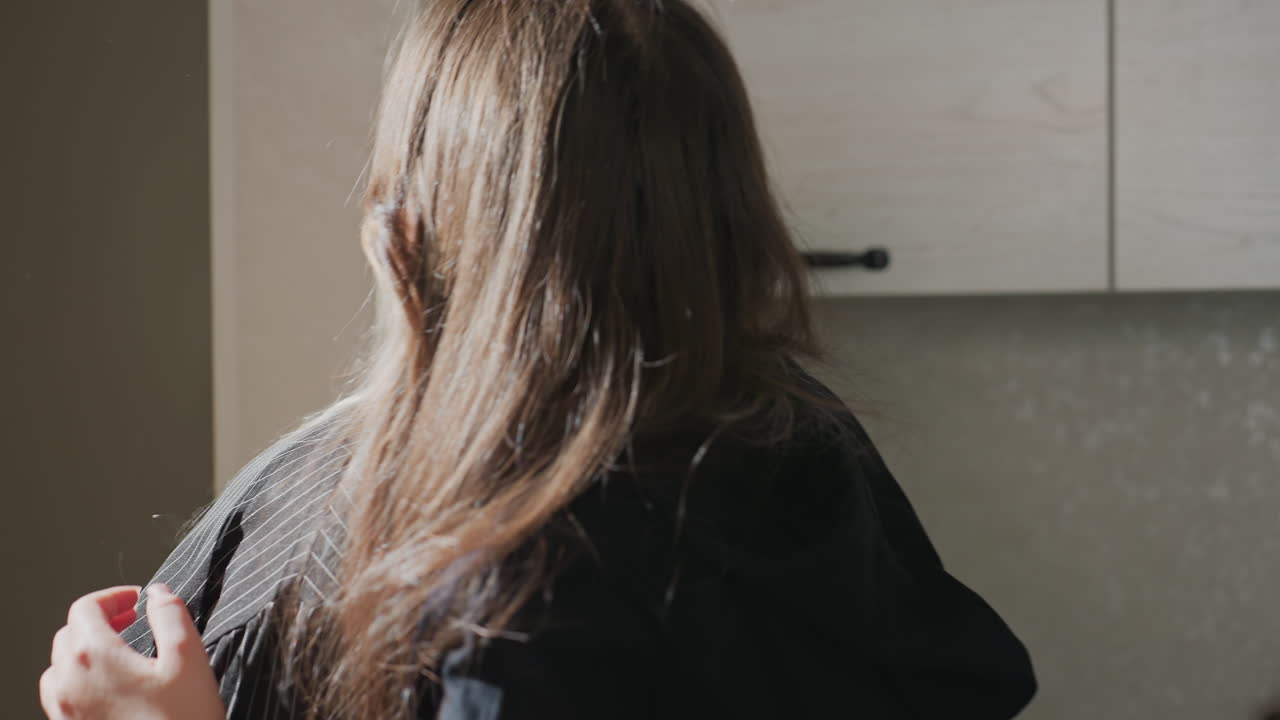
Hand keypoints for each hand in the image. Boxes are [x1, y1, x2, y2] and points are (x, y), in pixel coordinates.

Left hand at [40, 584, 225, 719]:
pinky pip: (61, 696)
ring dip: (84, 650)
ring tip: (118, 652)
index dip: (113, 596)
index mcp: (95, 656)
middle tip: (132, 620)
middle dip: (100, 620)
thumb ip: (171, 615)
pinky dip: (79, 679)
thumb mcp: (189, 657)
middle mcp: (70, 682)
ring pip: (59, 666)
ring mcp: (66, 710)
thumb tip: (157, 593)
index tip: (137, 600)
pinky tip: (109, 687)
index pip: (86, 608)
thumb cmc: (182, 719)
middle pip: (69, 633)